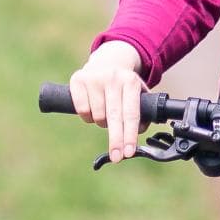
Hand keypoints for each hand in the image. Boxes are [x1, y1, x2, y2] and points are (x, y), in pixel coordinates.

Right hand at [68, 40, 150, 163]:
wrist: (107, 61)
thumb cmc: (124, 86)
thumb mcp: (138, 94)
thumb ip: (142, 115)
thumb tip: (135, 134)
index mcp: (131, 81)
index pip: (131, 114)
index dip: (130, 135)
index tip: (128, 153)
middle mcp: (113, 77)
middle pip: (114, 117)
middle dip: (116, 140)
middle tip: (116, 158)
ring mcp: (95, 77)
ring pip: (97, 116)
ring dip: (101, 123)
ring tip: (105, 113)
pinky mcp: (78, 79)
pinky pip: (82, 110)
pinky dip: (87, 116)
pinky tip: (92, 107)